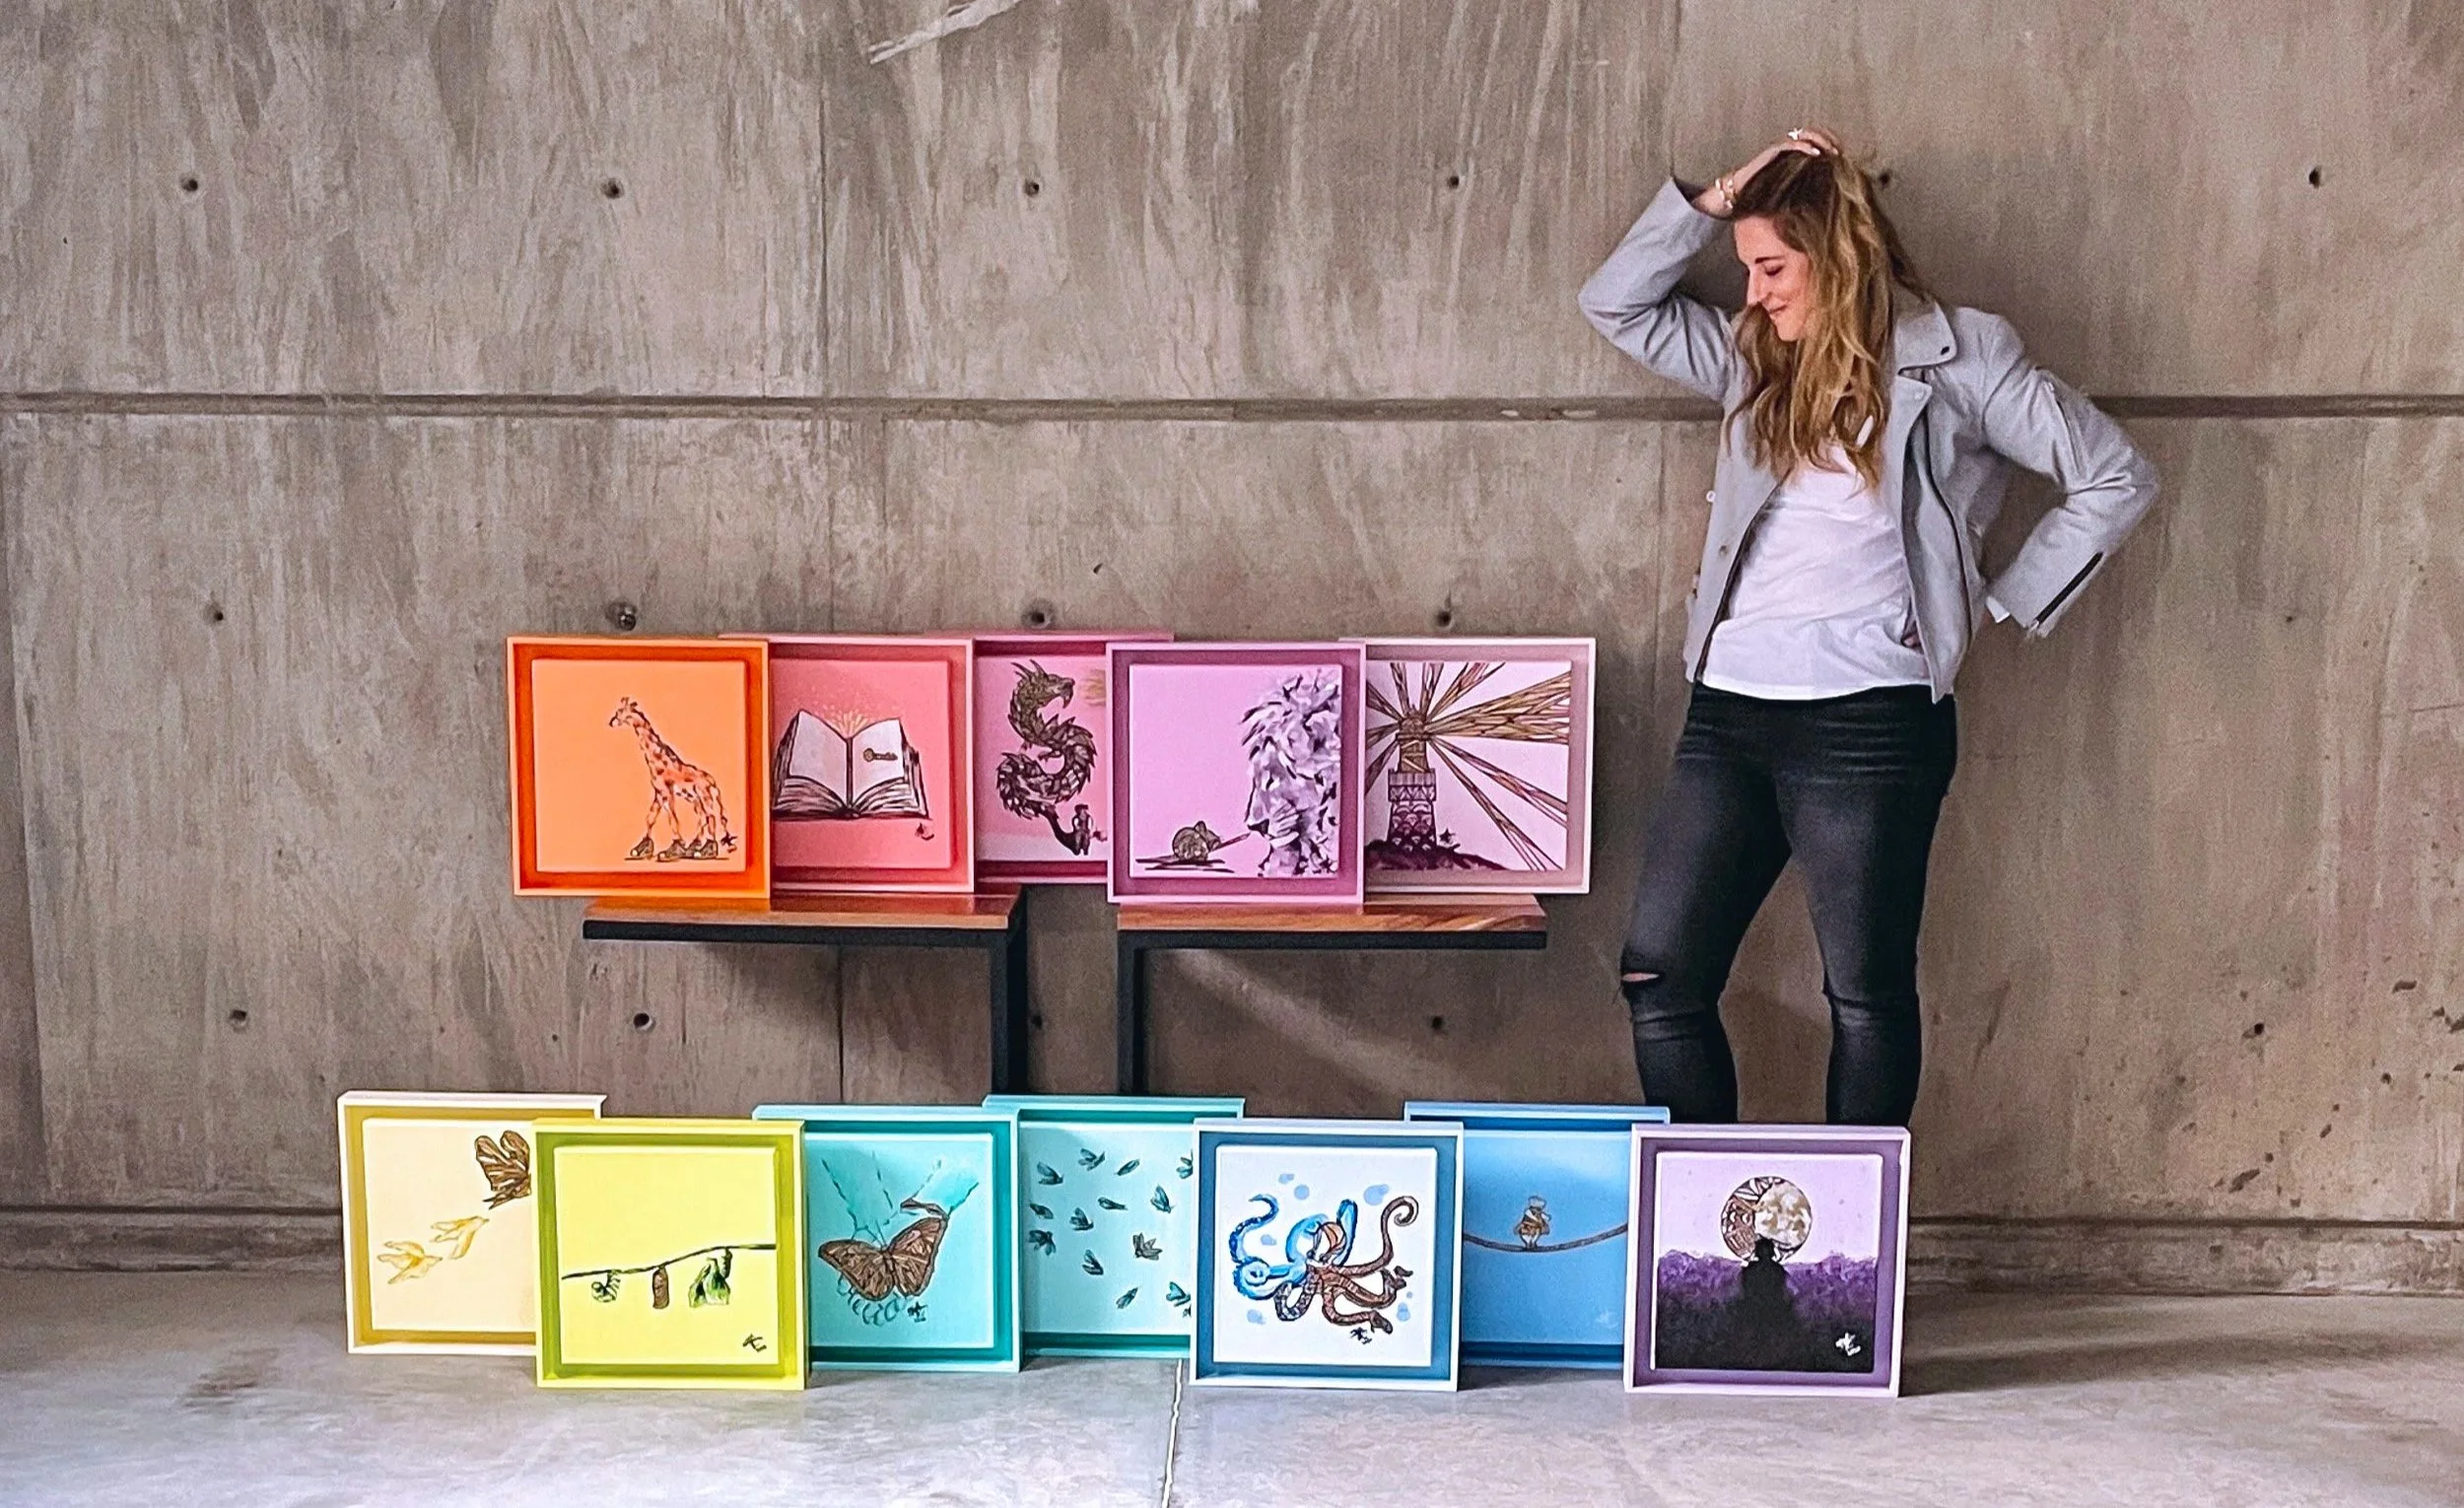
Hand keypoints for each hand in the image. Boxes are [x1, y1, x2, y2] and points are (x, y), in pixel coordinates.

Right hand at [1694, 128, 1837, 217]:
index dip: (1829, 144)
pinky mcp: (1770, 152)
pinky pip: (1790, 144)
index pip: (1814, 142)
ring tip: (1832, 151)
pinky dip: (1805, 147)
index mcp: (1791, 156)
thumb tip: (1824, 198)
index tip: (1842, 154)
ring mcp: (1778, 149)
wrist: (1736, 195)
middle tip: (1840, 151)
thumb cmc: (1759, 196)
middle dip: (1829, 139)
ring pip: (1803, 135)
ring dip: (1820, 141)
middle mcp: (1786, 148)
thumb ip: (1803, 188)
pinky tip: (1816, 154)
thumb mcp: (1788, 192)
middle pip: (1812, 134)